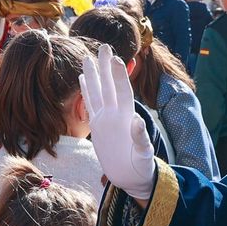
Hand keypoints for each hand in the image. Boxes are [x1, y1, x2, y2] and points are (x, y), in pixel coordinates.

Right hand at [78, 43, 155, 200]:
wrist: (131, 179)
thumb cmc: (141, 168)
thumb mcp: (143, 155)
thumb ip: (140, 138)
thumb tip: (138, 122)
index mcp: (127, 118)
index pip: (122, 91)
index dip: (119, 75)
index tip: (116, 58)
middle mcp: (115, 115)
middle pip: (109, 86)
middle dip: (106, 67)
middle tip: (103, 46)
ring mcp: (105, 120)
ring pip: (97, 93)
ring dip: (93, 75)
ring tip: (87, 58)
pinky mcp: (97, 127)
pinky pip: (90, 105)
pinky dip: (86, 92)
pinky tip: (83, 79)